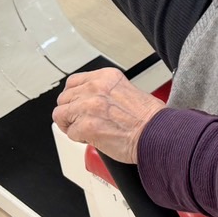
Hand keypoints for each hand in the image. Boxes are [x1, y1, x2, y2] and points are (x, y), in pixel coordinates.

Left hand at [52, 68, 166, 163]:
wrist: (157, 133)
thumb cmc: (149, 118)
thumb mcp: (128, 91)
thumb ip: (106, 92)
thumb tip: (94, 102)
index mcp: (106, 77)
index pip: (73, 82)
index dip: (73, 96)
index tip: (77, 104)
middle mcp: (95, 88)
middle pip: (64, 98)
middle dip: (70, 112)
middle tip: (81, 121)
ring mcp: (88, 106)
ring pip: (61, 115)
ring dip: (70, 125)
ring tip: (84, 131)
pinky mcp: (86, 126)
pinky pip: (71, 133)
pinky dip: (79, 139)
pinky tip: (93, 138)